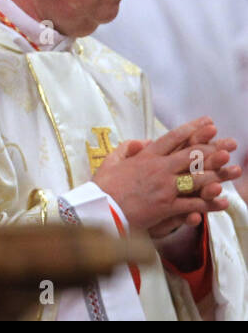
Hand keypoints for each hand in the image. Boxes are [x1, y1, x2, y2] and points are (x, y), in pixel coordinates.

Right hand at [91, 118, 238, 233]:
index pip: (172, 138)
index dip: (192, 129)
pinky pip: (193, 204)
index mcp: (145, 157)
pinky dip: (209, 204)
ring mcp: (164, 188)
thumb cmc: (102, 186)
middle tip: (230, 144)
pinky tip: (223, 201)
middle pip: (191, 156)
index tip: (208, 123)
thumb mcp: (110, 161)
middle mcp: (158, 169)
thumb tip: (142, 141)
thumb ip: (127, 149)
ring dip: (217, 174)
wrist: (99, 209)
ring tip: (233, 169)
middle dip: (213, 149)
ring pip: (197, 178)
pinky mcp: (166, 207)